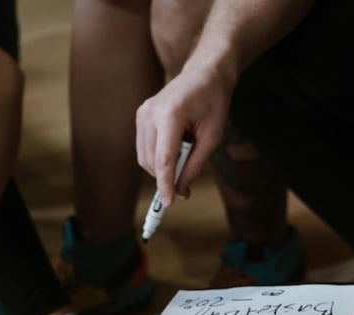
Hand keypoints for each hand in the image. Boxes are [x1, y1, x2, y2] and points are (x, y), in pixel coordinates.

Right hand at [135, 64, 236, 205]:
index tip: (169, 203)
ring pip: (145, 157)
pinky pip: (144, 148)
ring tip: (185, 155)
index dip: (165, 184)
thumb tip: (181, 191)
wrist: (205, 73)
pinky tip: (175, 150)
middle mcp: (150, 113)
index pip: (163, 159)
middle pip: (151, 161)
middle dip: (166, 178)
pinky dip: (157, 158)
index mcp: (170, 115)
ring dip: (162, 168)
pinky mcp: (141, 116)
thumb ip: (195, 165)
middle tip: (186, 185)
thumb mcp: (212, 137)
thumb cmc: (213, 102)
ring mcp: (142, 114)